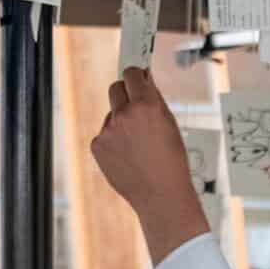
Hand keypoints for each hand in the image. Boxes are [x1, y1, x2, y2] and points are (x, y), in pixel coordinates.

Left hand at [88, 68, 206, 263]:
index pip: (131, 73)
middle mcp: (124, 115)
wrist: (161, 195)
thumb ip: (155, 99)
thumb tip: (145, 80)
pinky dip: (113, 141)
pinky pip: (104, 134)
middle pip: (115, 88)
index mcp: (146, 105)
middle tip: (135, 107)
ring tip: (138, 144)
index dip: (135, 76)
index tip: (136, 79)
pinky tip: (128, 155)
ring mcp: (108, 131)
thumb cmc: (172, 161)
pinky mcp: (98, 146)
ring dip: (121, 121)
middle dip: (125, 93)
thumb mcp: (170, 123)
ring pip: (111, 115)